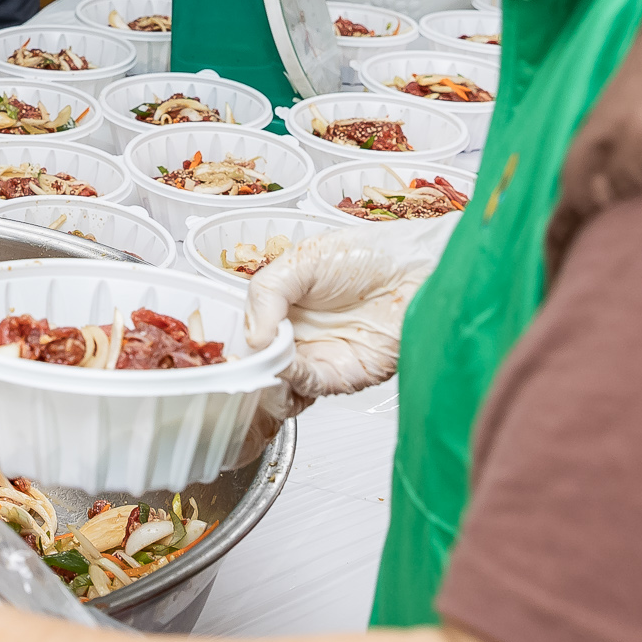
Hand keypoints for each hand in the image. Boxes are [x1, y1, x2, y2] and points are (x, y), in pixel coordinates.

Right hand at [244, 233, 428, 415]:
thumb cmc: (369, 254)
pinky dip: (293, 380)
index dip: (235, 342)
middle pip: (260, 364)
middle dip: (245, 367)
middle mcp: (299, 337)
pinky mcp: (344, 375)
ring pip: (280, 384)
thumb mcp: (303, 259)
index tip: (223, 344)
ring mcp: (320, 358)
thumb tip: (254, 337)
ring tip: (263, 360)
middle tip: (236, 360)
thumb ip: (267, 293)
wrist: (418, 267)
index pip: (248, 333)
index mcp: (283, 308)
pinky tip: (287, 362)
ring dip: (266, 378)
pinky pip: (310, 386)